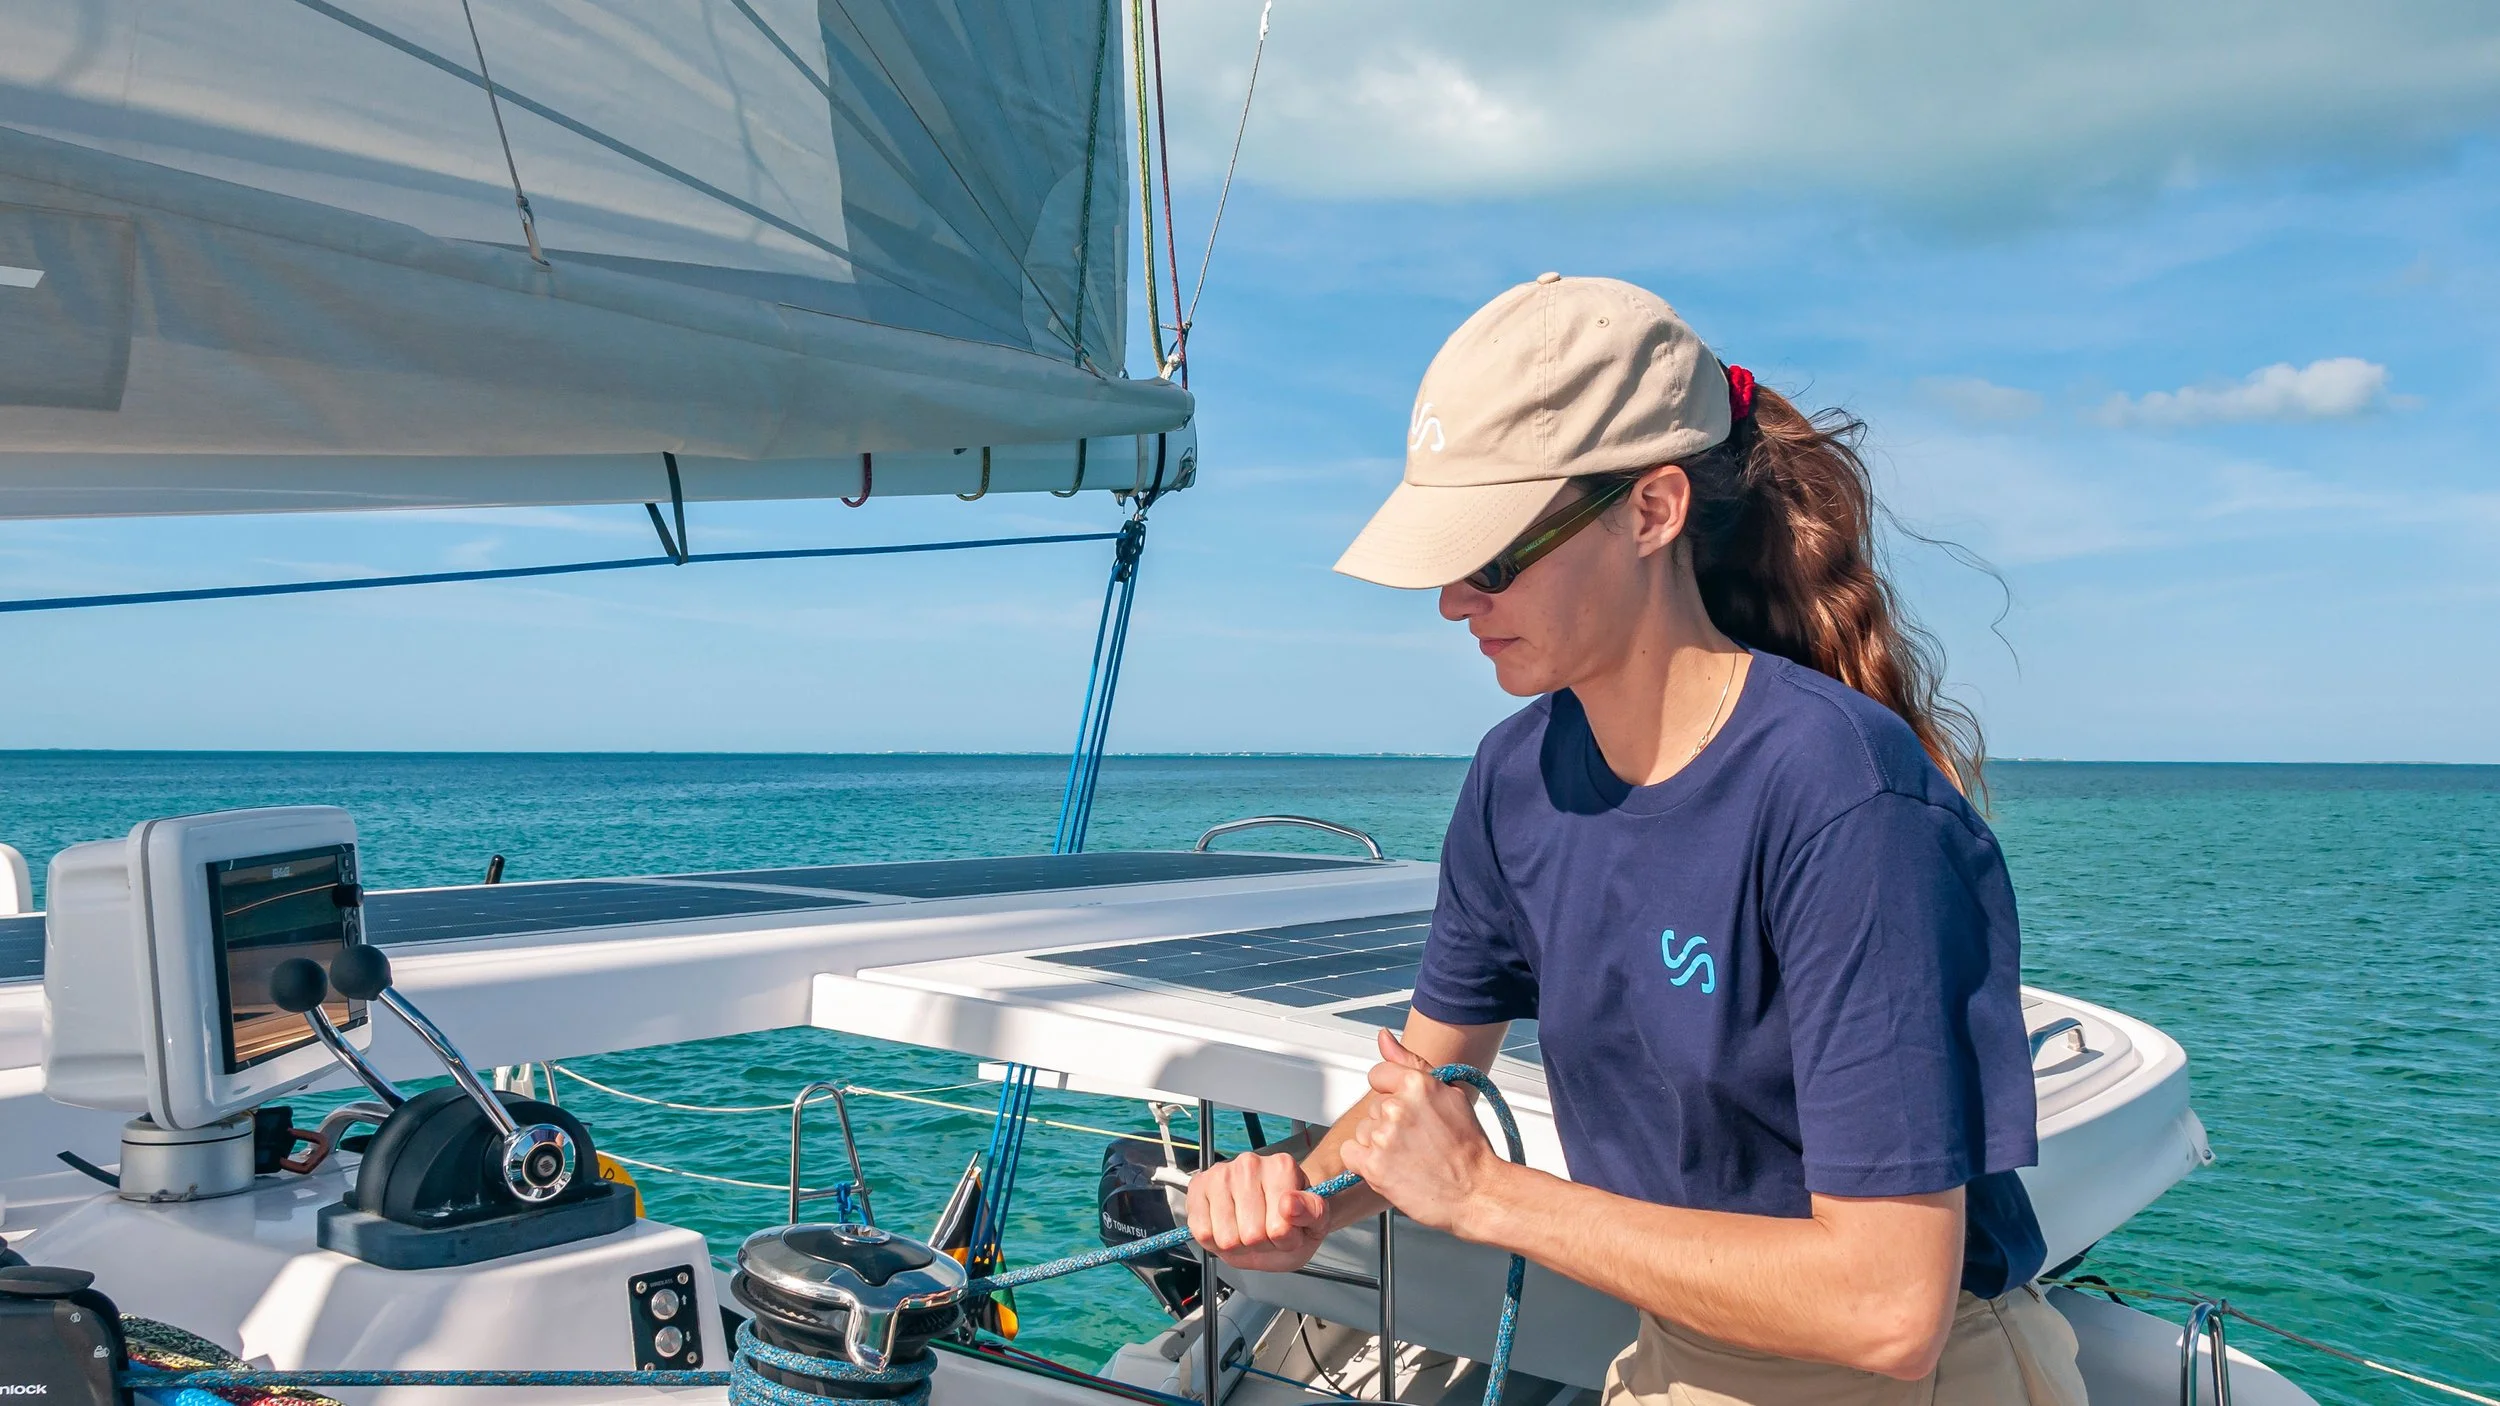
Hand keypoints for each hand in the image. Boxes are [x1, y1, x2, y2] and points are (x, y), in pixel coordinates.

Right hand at [1186, 1148, 1329, 1272]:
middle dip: (1261, 1244)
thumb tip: (1289, 1204)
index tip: (1289, 1230)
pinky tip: (1228, 1228)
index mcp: (1282, 1167)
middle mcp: (1249, 1163)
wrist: (1271, 1215)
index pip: (1281, 1229)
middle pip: (1252, 1235)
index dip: (1285, 1240)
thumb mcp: (1316, 1222)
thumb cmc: (1293, 1218)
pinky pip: (1203, 1232)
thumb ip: (1312, 1212)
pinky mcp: (1198, 1187)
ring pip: (1227, 1239)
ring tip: (1248, 1230)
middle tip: (1267, 1232)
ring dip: (1239, 1245)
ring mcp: (1221, 1174)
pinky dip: (1216, 1242)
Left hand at [1340, 1028, 1500, 1235]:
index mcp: (1416, 1083)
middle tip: (1417, 1139)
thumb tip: (1383, 1037)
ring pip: (1363, 1130)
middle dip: (1389, 1121)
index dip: (1392, 1092)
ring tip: (1408, 1156)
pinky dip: (1364, 1161)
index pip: (1378, 1074)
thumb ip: (1410, 1063)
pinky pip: (1350, 1153)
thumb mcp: (1449, 1093)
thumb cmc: (1468, 1147)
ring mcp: (1383, 1137)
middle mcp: (1396, 1107)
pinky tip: (1390, 1166)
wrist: (1476, 1192)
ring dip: (1378, 1143)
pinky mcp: (1373, 1166)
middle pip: (1373, 1106)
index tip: (1407, 1109)